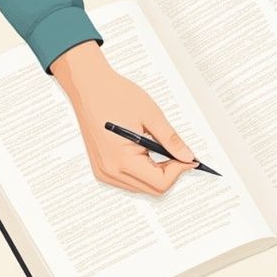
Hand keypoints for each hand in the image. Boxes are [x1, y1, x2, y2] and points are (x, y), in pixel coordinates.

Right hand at [50, 41, 198, 194]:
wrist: (88, 87)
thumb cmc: (115, 95)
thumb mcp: (151, 116)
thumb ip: (171, 140)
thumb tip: (187, 157)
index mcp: (122, 160)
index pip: (160, 183)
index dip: (179, 171)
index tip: (189, 158)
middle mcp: (110, 171)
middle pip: (152, 189)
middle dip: (170, 174)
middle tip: (179, 154)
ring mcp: (103, 171)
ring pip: (141, 187)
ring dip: (157, 174)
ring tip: (162, 150)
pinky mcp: (100, 168)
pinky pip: (127, 180)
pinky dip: (142, 172)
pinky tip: (147, 153)